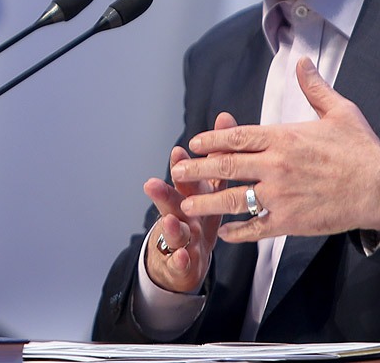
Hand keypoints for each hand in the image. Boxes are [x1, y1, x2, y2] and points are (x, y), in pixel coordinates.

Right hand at [142, 111, 235, 293]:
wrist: (184, 260)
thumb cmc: (200, 215)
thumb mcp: (210, 187)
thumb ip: (218, 156)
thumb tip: (226, 116)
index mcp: (193, 196)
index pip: (189, 177)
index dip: (183, 166)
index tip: (179, 152)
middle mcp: (183, 214)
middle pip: (172, 202)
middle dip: (163, 194)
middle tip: (153, 184)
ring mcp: (180, 239)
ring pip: (175, 232)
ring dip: (171, 226)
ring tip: (171, 221)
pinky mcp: (181, 263)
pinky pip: (181, 262)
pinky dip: (180, 259)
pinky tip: (182, 256)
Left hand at [171, 59, 379, 242]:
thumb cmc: (362, 148)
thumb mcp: (340, 110)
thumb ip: (314, 88)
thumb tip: (302, 63)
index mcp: (283, 137)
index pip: (237, 136)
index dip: (211, 139)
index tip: (193, 143)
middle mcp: (276, 165)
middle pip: (226, 165)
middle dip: (197, 168)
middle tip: (176, 171)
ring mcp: (280, 195)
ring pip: (234, 198)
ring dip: (207, 200)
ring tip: (187, 204)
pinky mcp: (290, 221)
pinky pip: (256, 227)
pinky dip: (238, 232)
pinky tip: (225, 233)